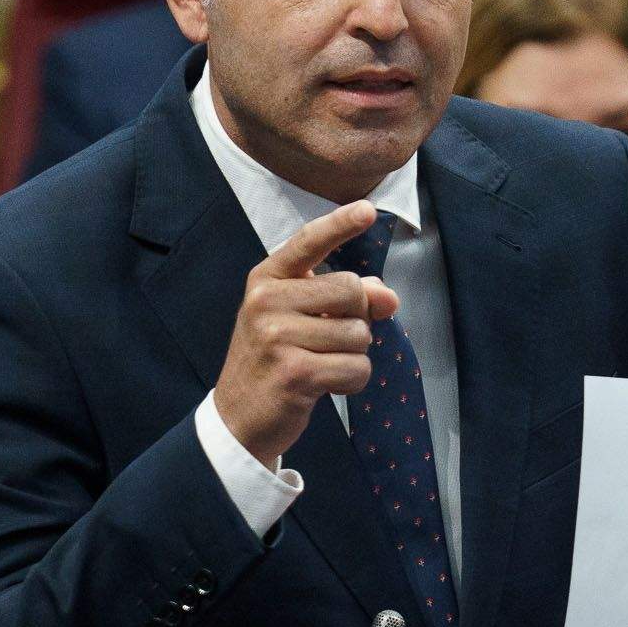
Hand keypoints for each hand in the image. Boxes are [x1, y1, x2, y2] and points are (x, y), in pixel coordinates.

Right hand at [211, 202, 397, 463]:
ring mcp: (278, 336)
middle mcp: (267, 301)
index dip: (340, 224)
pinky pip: (356, 368)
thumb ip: (345, 300)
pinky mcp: (295, 372)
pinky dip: (352, 380)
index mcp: (267, 279)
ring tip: (321, 364)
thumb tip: (389, 297)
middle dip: (356, 318)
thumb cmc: (275, 359)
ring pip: (359, 334)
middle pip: (351, 291)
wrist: (238, 416)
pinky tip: (325, 386)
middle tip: (329, 340)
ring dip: (353, 355)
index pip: (308, 241)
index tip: (367, 210)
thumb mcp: (301, 319)